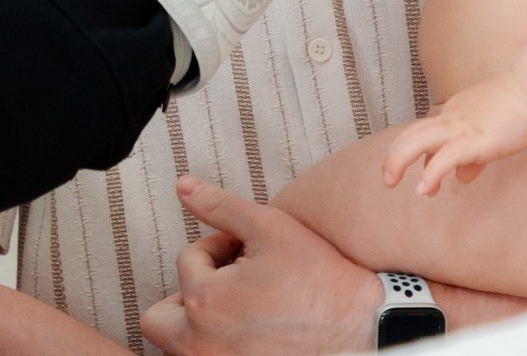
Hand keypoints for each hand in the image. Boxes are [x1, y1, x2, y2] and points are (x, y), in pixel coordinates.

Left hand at [141, 175, 377, 355]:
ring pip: (182, 345)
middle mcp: (203, 346)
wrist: (367, 331)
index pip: (188, 262)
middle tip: (224, 284)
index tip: (246, 249)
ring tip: (239, 306)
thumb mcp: (270, 229)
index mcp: (205, 304)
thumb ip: (220, 206)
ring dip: (199, 322)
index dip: (218, 246)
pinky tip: (253, 329)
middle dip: (187, 294)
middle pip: (159, 318)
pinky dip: (220, 344)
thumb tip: (182, 185)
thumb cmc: (322, 283)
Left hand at [383, 72, 526, 195]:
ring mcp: (462, 128)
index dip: (416, 155)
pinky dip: (431, 173)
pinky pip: (446, 157)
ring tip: (390, 182)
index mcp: (456, 113)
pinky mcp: (477, 140)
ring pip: (417, 141)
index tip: (421, 177)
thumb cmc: (522, 107)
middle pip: (410, 134)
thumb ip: (475, 155)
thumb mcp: (492, 130)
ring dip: (398, 162)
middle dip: (393, 157)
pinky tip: (423, 188)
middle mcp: (452, 118)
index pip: (425, 133)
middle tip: (388, 180)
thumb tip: (462, 176)